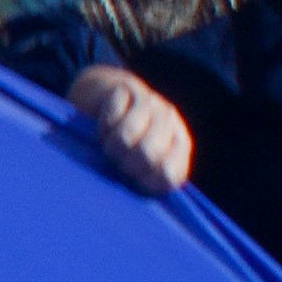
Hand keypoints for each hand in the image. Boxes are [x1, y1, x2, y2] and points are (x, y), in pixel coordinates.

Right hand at [68, 65, 194, 195]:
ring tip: (108, 143)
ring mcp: (152, 102)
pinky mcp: (129, 87)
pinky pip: (111, 116)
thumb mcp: (140, 161)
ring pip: (126, 136)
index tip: (132, 178)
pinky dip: (102, 126)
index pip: (169, 175)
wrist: (106, 92)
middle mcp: (171, 121)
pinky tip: (104, 124)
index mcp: (180, 145)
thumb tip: (146, 194)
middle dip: (124, 163)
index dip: (144, 182)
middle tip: (116, 159)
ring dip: (109, 145)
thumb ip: (151, 176)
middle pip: (147, 155)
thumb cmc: (121, 138)